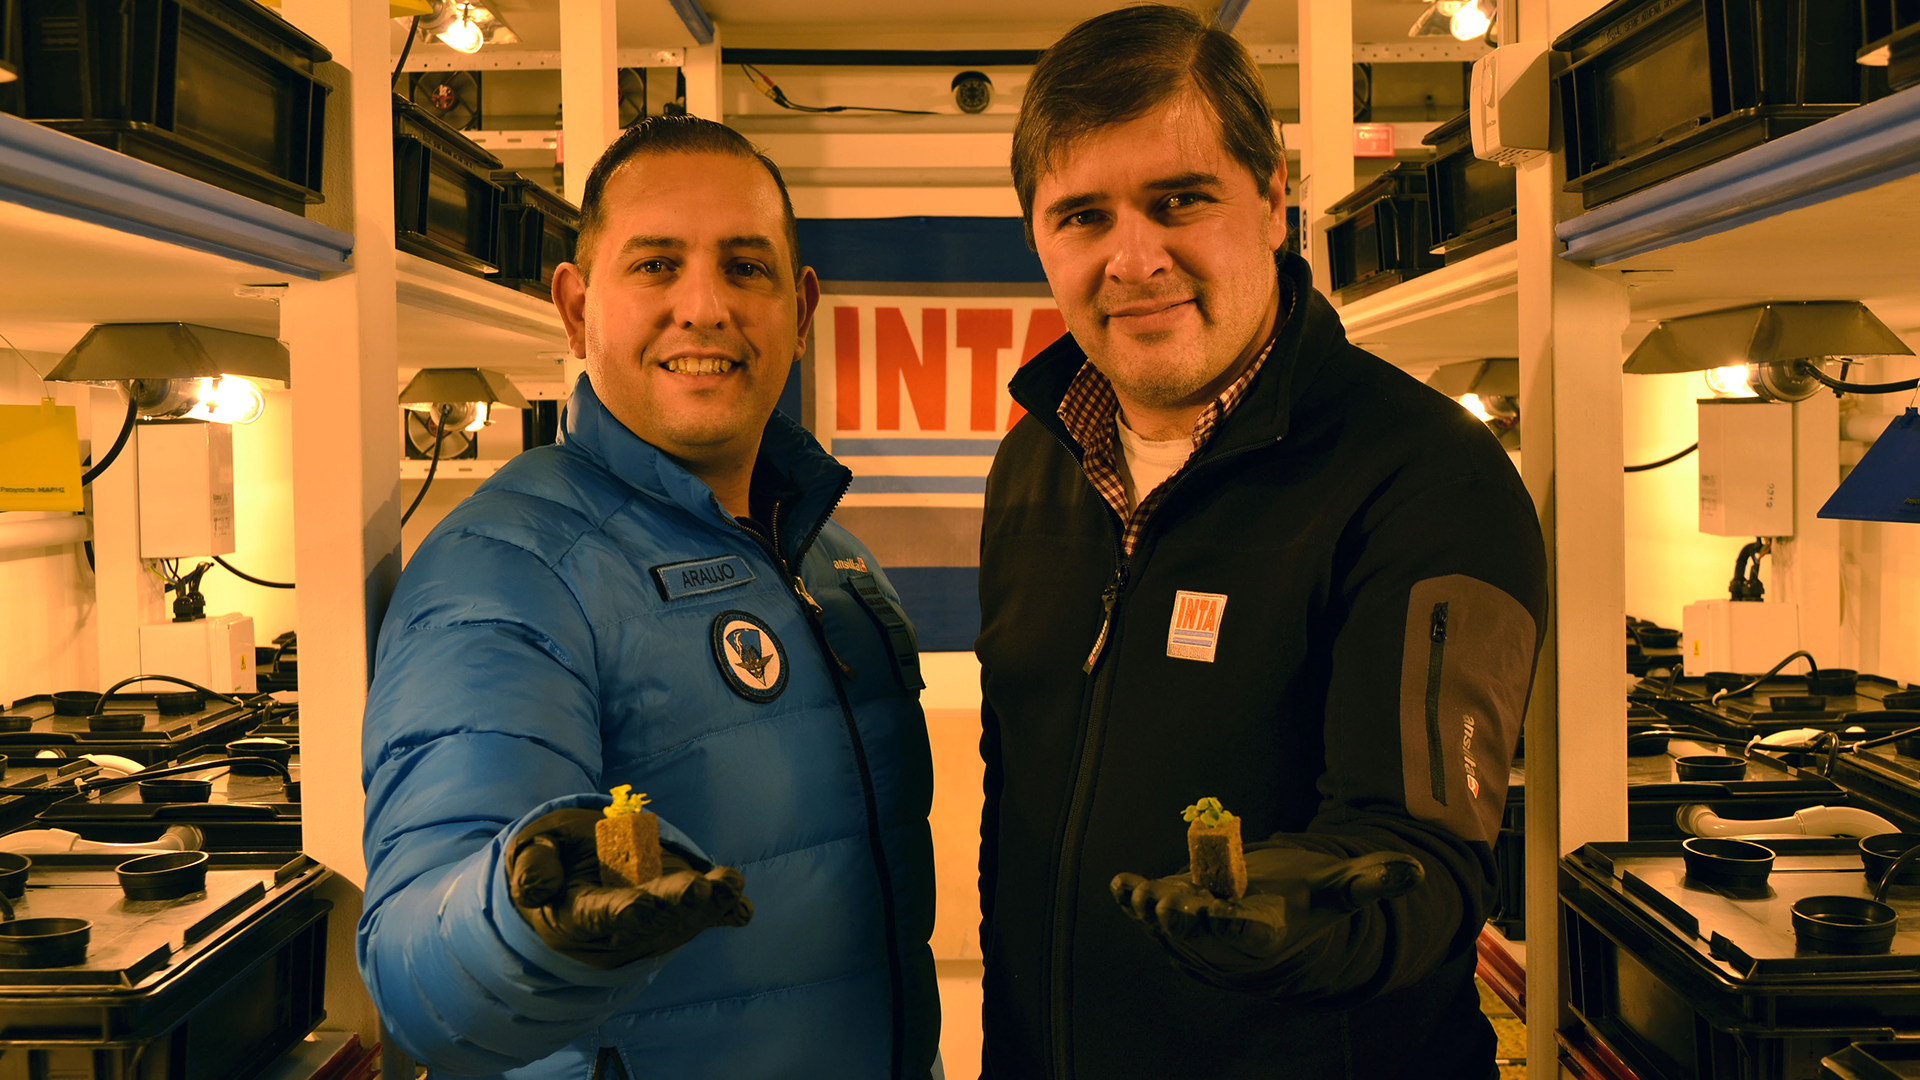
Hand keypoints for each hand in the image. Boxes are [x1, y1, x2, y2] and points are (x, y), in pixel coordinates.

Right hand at [507, 808, 751, 969]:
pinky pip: (709, 916)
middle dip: (674, 903)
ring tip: (728, 885)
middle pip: (651, 916)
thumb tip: (533, 889)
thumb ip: (534, 865)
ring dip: (709, 904)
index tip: (635, 907)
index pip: (597, 915)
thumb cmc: (557, 857)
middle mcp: (623, 924)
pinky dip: (727, 911)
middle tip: (695, 890)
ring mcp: (658, 919)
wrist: (583, 870)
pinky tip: (743, 908)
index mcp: (579, 913)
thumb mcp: (534, 849)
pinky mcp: (684, 909)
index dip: (617, 912)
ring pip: (685, 916)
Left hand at [1110, 847, 1422, 979]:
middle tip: (1164, 904)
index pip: (1244, 934)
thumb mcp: (1336, 888)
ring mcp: (1194, 933)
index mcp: (1266, 934)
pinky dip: (1132, 901)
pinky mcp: (1172, 917)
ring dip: (1149, 913)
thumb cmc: (1305, 901)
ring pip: (1168, 929)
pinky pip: (1148, 913)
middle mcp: (1225, 943)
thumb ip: (1368, 881)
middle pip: (1198, 936)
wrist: (1273, 923)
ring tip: (1135, 895)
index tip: (1210, 912)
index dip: (1226, 925)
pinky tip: (1119, 885)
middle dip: (1180, 921)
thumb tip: (1414, 870)